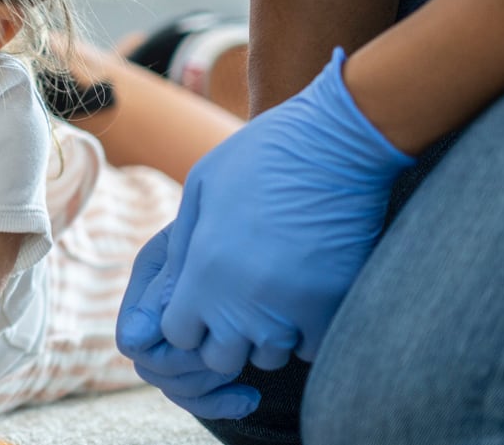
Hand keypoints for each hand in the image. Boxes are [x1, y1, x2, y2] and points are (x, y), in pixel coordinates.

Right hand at [117, 227, 259, 420]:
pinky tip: (250, 397)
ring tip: (245, 364)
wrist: (285, 209)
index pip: (133, 340)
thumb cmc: (249, 215)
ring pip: (175, 385)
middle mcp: (160, 305)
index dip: (169, 353)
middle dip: (194, 372)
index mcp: (152, 274)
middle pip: (153, 368)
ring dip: (210, 384)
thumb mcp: (209, 243)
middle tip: (235, 358)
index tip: (209, 344)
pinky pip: (199, 393)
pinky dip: (222, 402)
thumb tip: (134, 342)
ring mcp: (181, 329)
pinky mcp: (206, 347)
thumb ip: (175, 285)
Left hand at [125, 50, 413, 377]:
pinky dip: (304, 330)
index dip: (186, 320)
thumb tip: (168, 294)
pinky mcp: (333, 308)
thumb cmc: (261, 158)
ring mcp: (291, 310)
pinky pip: (310, 347)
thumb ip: (181, 250)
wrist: (335, 145)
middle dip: (223, 335)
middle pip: (221, 357)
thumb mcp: (201, 190)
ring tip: (272, 288)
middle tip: (236, 297)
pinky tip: (302, 292)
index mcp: (205, 271)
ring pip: (268, 355)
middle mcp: (244, 302)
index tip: (201, 296)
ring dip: (265, 333)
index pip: (178, 336)